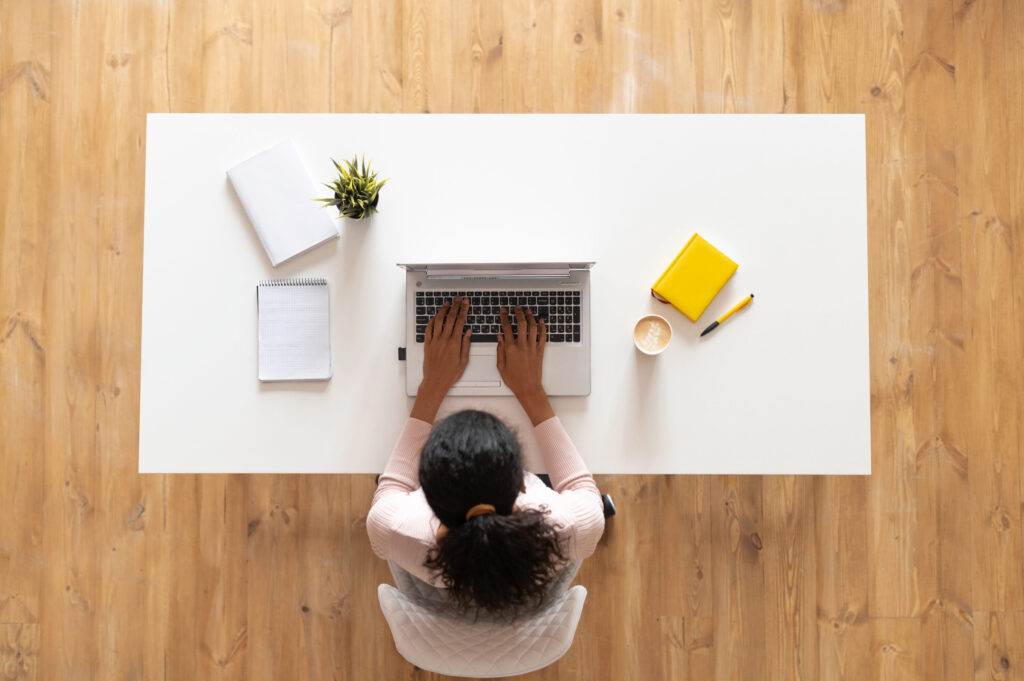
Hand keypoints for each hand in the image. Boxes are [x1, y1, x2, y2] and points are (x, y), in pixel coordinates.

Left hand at [420, 296, 471, 396]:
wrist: (435, 381)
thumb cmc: (450, 374)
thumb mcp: (464, 361)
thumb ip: (466, 344)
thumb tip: (468, 332)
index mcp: (454, 343)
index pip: (460, 321)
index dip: (463, 310)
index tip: (466, 303)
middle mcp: (444, 339)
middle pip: (450, 318)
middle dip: (455, 306)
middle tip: (458, 299)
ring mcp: (434, 341)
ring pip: (438, 321)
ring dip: (443, 310)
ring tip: (447, 303)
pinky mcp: (427, 344)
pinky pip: (428, 329)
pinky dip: (431, 321)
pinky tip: (434, 317)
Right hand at [497, 305, 553, 424]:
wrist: (528, 388)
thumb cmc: (514, 380)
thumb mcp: (501, 366)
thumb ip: (499, 350)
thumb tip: (500, 337)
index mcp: (510, 348)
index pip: (507, 328)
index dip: (504, 317)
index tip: (503, 311)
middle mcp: (522, 345)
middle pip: (521, 323)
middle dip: (518, 313)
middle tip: (516, 307)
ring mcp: (532, 347)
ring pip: (532, 327)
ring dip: (530, 317)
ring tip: (528, 311)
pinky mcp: (540, 351)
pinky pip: (542, 336)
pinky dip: (542, 327)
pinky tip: (541, 321)